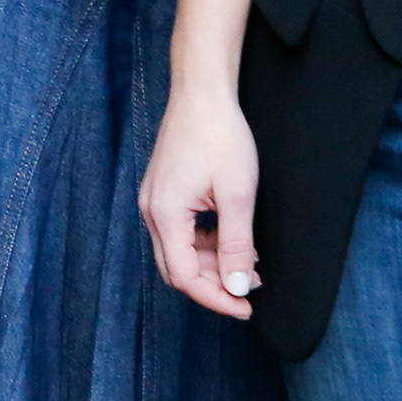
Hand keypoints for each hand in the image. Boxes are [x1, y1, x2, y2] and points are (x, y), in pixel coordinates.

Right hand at [139, 78, 263, 318]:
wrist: (202, 93)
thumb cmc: (220, 137)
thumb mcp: (237, 195)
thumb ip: (236, 245)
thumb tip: (237, 287)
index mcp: (165, 215)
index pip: (185, 277)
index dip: (217, 298)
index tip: (246, 307)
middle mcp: (152, 211)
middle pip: (177, 269)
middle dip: (214, 284)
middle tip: (250, 286)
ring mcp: (154, 200)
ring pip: (178, 252)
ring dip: (211, 263)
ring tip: (247, 260)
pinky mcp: (162, 191)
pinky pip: (179, 232)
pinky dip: (205, 244)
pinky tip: (231, 237)